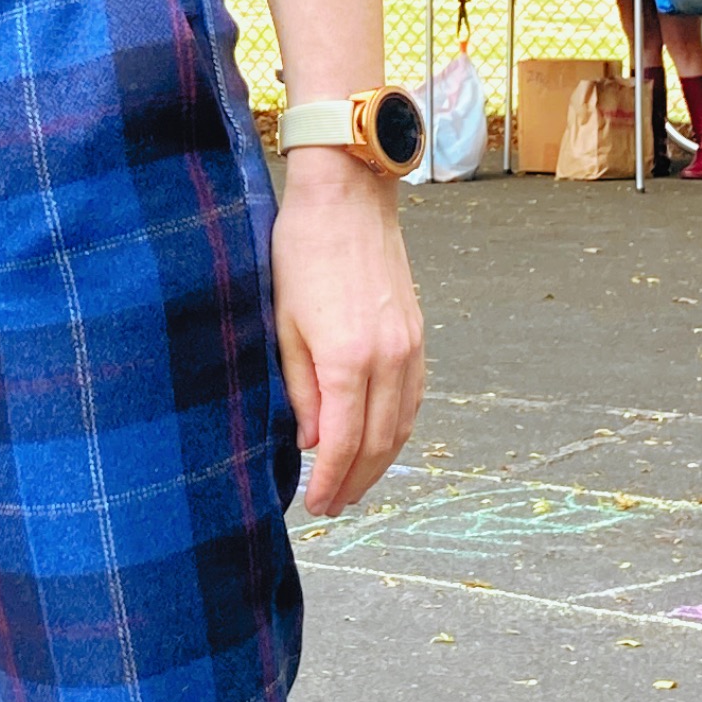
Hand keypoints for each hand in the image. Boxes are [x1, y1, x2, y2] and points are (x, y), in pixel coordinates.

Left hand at [270, 150, 425, 515]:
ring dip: (380, 463)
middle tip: (332, 505)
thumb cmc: (302, 250)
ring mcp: (409, 346)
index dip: (329, 481)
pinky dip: (398, 429)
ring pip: (402, 425)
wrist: (348, 195)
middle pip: (377, 444)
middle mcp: (388, 359)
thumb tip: (311, 441)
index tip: (315, 504)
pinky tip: (380, 439)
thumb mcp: (283, 323)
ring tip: (355, 483)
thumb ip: (299, 388)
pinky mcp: (418, 333)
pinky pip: (414, 397)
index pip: (342, 443)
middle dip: (355, 482)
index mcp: (348, 360)